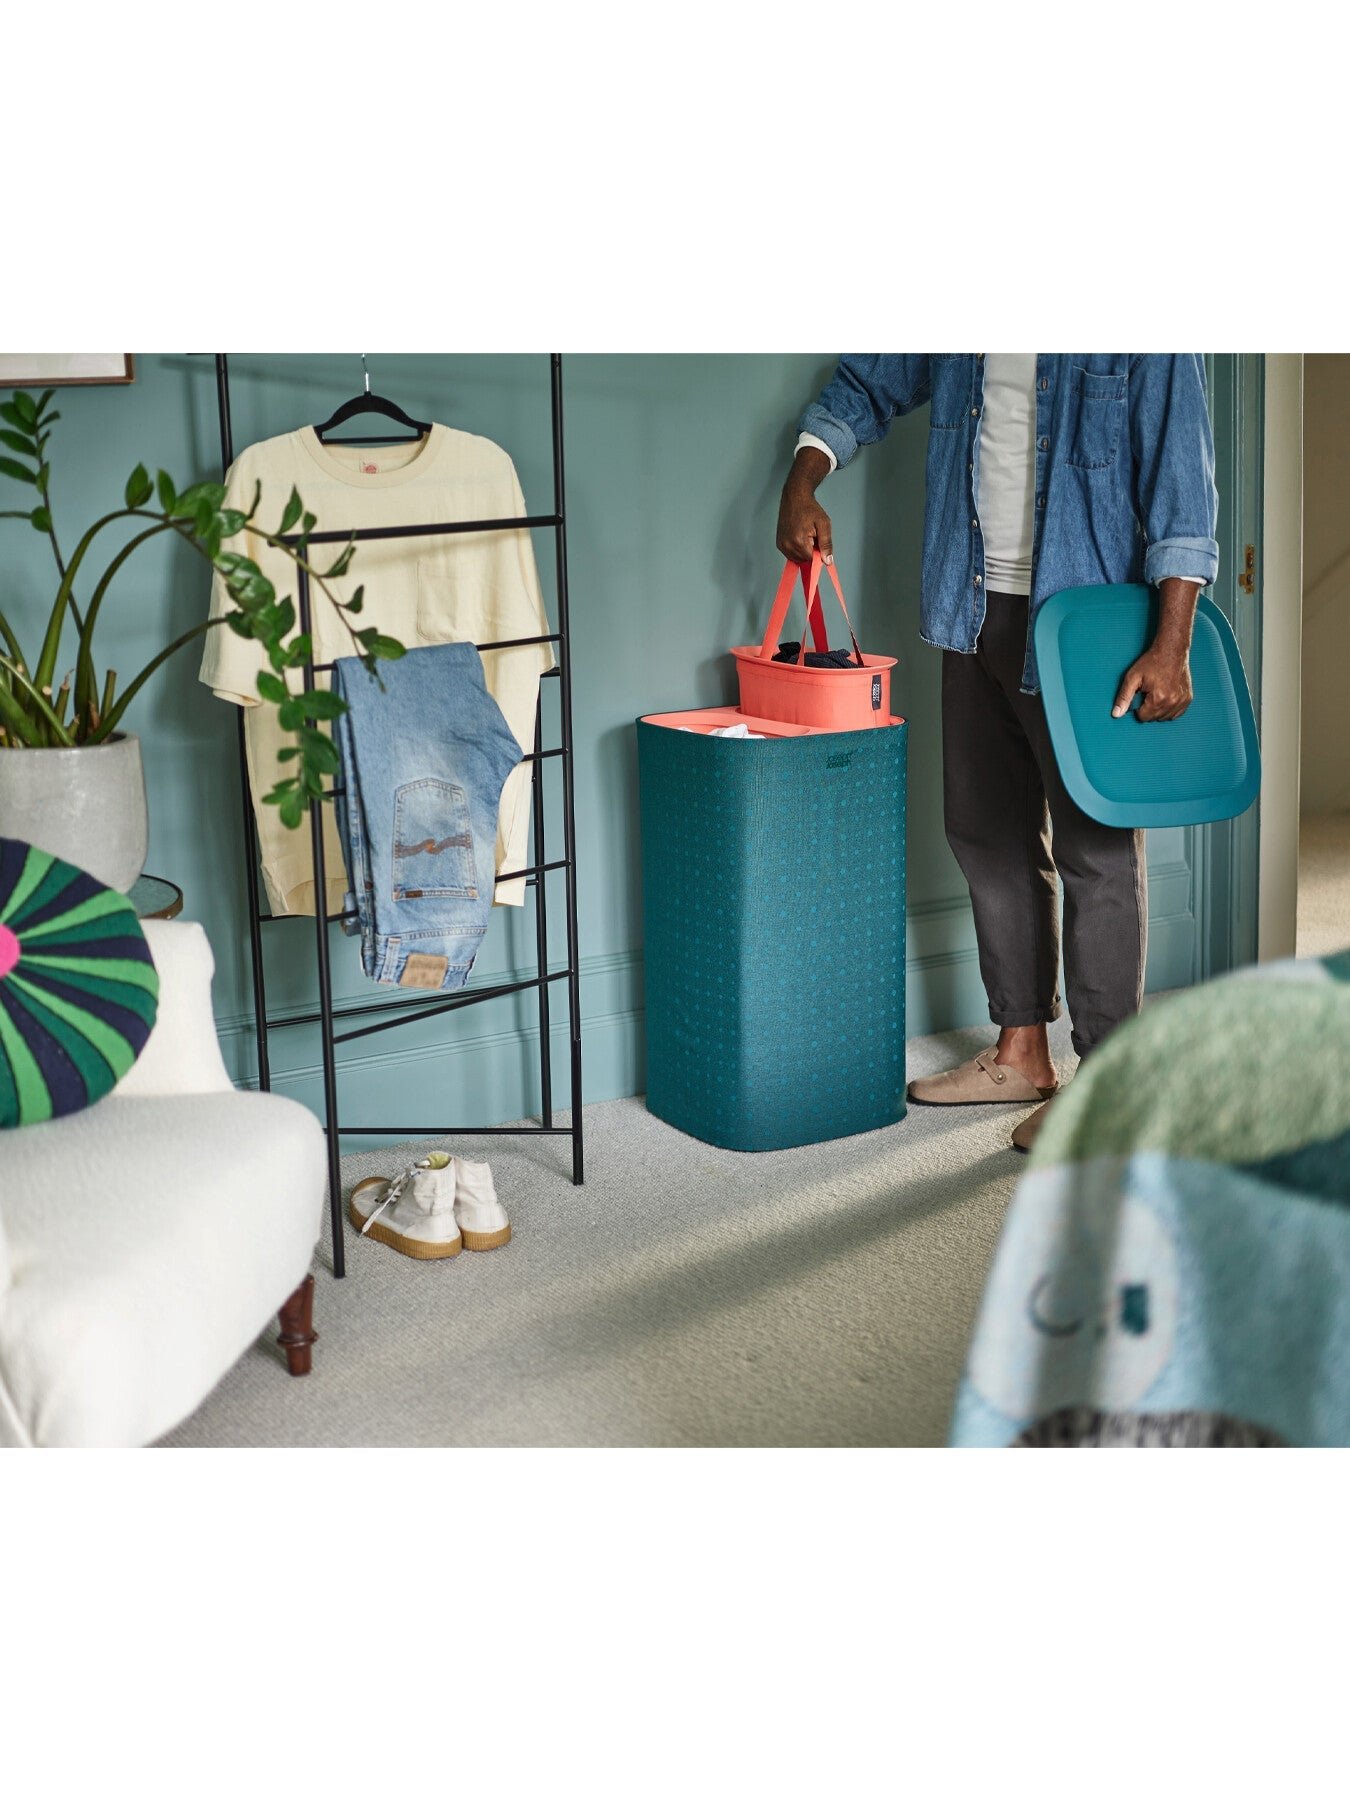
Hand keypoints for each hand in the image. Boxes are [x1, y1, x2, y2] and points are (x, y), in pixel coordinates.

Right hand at [776, 448, 833, 562]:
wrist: (795, 497)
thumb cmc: (809, 508)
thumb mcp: (824, 524)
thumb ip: (826, 544)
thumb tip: (828, 561)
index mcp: (798, 541)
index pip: (811, 560)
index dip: (817, 552)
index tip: (818, 542)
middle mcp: (787, 544)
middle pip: (804, 560)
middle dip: (810, 551)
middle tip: (812, 536)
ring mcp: (781, 545)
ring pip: (797, 559)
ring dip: (804, 551)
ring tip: (805, 535)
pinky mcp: (779, 544)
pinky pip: (791, 555)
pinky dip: (797, 549)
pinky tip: (799, 537)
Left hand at [1112, 641, 1192, 720]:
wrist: (1172, 650)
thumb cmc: (1151, 662)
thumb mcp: (1133, 677)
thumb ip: (1124, 697)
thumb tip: (1116, 714)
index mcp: (1159, 698)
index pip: (1143, 717)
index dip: (1138, 707)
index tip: (1140, 694)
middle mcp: (1173, 702)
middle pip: (1154, 718)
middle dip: (1148, 708)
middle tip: (1149, 691)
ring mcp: (1182, 701)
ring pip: (1165, 718)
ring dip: (1159, 709)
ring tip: (1158, 692)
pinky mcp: (1188, 699)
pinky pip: (1176, 714)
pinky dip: (1169, 708)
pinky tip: (1166, 695)